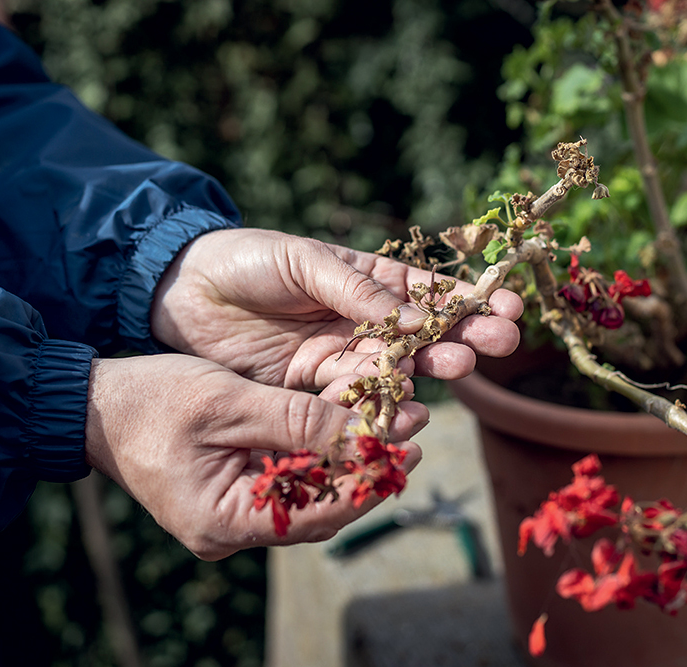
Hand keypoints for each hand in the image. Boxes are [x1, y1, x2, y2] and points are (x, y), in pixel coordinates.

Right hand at [84, 354, 426, 559]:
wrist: (93, 404)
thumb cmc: (150, 400)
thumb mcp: (228, 403)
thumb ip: (297, 420)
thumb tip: (367, 431)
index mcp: (224, 520)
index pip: (318, 512)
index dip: (369, 480)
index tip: (411, 450)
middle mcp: (231, 529)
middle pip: (320, 506)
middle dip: (366, 463)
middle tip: (413, 425)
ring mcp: (231, 514)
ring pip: (309, 491)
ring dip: (348, 453)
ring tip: (395, 415)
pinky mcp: (232, 492)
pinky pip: (288, 478)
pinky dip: (319, 449)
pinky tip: (349, 417)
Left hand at [150, 228, 522, 389]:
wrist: (181, 292)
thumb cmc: (246, 261)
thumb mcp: (304, 263)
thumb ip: (357, 291)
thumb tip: (416, 316)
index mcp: (365, 282)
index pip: (427, 292)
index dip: (467, 299)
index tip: (506, 304)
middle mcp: (360, 323)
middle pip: (423, 335)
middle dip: (463, 335)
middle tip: (498, 341)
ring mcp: (339, 357)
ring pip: (396, 368)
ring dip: (431, 368)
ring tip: (462, 363)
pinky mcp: (312, 389)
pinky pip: (354, 398)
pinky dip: (383, 402)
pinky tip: (411, 402)